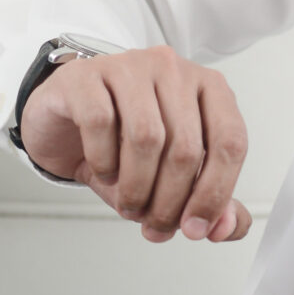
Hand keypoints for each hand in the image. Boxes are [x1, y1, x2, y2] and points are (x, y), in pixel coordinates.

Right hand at [19, 47, 252, 241]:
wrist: (63, 123)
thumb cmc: (121, 143)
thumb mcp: (168, 177)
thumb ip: (206, 200)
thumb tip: (225, 227)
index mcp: (206, 87)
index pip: (230, 141)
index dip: (215, 193)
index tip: (195, 228)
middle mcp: (171, 69)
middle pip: (187, 147)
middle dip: (170, 201)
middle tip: (153, 223)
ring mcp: (128, 66)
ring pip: (146, 137)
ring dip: (137, 187)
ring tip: (128, 203)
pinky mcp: (86, 75)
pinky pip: (101, 123)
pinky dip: (103, 160)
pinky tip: (104, 171)